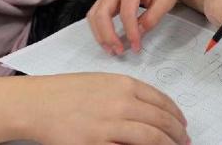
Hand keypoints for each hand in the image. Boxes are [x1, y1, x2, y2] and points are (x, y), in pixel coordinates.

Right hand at [31, 73, 188, 144]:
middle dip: (177, 135)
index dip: (176, 116)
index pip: (161, 101)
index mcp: (123, 85)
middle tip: (184, 142)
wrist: (37, 103)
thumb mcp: (100, 83)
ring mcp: (109, 125)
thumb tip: (150, 112)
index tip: (182, 125)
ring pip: (152, 138)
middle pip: (161, 121)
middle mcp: (120, 103)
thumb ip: (125, 95)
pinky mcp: (96, 144)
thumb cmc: (65, 92)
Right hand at [87, 0, 178, 54]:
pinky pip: (96, 14)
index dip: (130, 32)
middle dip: (108, 35)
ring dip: (100, 34)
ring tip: (111, 49)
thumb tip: (139, 32)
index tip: (136, 47)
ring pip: (94, 14)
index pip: (126, 12)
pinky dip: (98, 29)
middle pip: (102, 13)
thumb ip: (153, 16)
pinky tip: (107, 40)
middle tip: (118, 51)